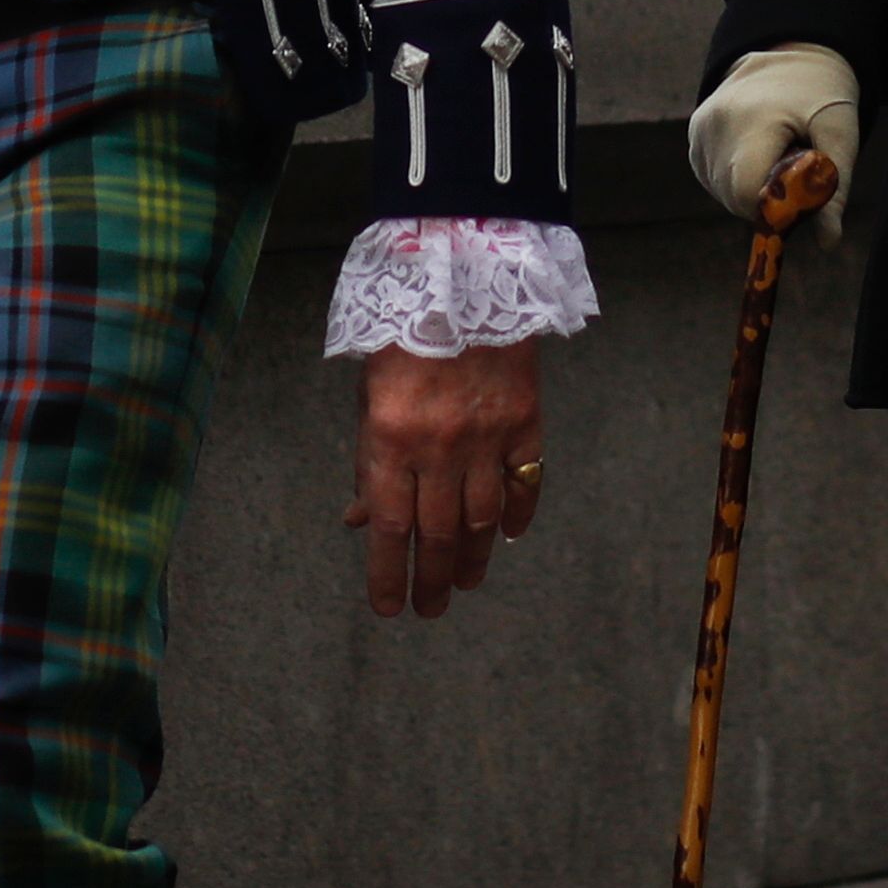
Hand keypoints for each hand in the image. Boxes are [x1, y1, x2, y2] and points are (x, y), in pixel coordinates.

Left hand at [344, 337, 544, 620]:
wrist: (459, 278)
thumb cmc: (401, 338)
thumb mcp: (369, 398)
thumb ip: (368, 462)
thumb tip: (362, 521)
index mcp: (390, 438)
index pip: (391, 527)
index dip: (389, 574)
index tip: (389, 609)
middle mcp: (439, 446)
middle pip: (438, 533)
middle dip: (432, 579)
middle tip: (430, 609)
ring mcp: (486, 436)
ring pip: (482, 519)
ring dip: (473, 558)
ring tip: (465, 583)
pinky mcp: (525, 420)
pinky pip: (524, 482)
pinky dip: (516, 514)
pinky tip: (507, 536)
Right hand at [689, 45, 861, 223]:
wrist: (792, 53)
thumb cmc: (822, 95)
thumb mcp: (840, 134)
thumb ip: (835, 188)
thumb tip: (829, 243)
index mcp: (751, 119)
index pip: (746, 192)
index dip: (774, 208)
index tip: (799, 196)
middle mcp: (714, 123)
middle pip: (732, 196)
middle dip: (765, 201)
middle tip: (793, 175)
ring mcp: (699, 128)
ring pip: (720, 192)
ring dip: (750, 191)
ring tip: (777, 157)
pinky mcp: (694, 134)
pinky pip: (712, 178)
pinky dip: (735, 180)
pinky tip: (758, 154)